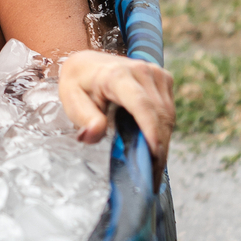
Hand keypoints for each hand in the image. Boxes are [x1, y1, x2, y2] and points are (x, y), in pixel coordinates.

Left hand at [59, 50, 174, 186]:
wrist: (89, 62)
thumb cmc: (78, 83)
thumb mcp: (71, 100)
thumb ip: (84, 117)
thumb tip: (93, 134)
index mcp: (117, 75)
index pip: (142, 105)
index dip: (151, 131)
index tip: (154, 155)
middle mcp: (142, 71)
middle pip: (159, 114)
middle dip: (158, 147)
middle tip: (152, 178)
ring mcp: (157, 74)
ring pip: (168, 115)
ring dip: (163, 142)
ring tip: (153, 169)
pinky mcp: (164, 79)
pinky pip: (168, 111)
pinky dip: (163, 131)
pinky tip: (154, 150)